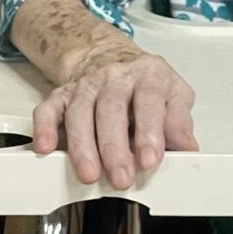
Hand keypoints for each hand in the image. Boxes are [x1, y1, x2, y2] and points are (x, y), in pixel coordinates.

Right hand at [33, 42, 198, 188]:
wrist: (109, 56)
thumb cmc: (145, 83)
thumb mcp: (174, 94)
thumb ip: (180, 121)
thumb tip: (188, 147)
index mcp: (147, 75)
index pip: (148, 100)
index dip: (149, 131)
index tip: (150, 160)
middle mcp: (114, 77)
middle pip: (111, 109)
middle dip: (115, 147)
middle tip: (122, 177)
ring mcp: (85, 86)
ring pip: (79, 112)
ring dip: (83, 146)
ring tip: (90, 174)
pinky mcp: (61, 96)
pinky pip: (48, 109)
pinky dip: (44, 128)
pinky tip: (46, 147)